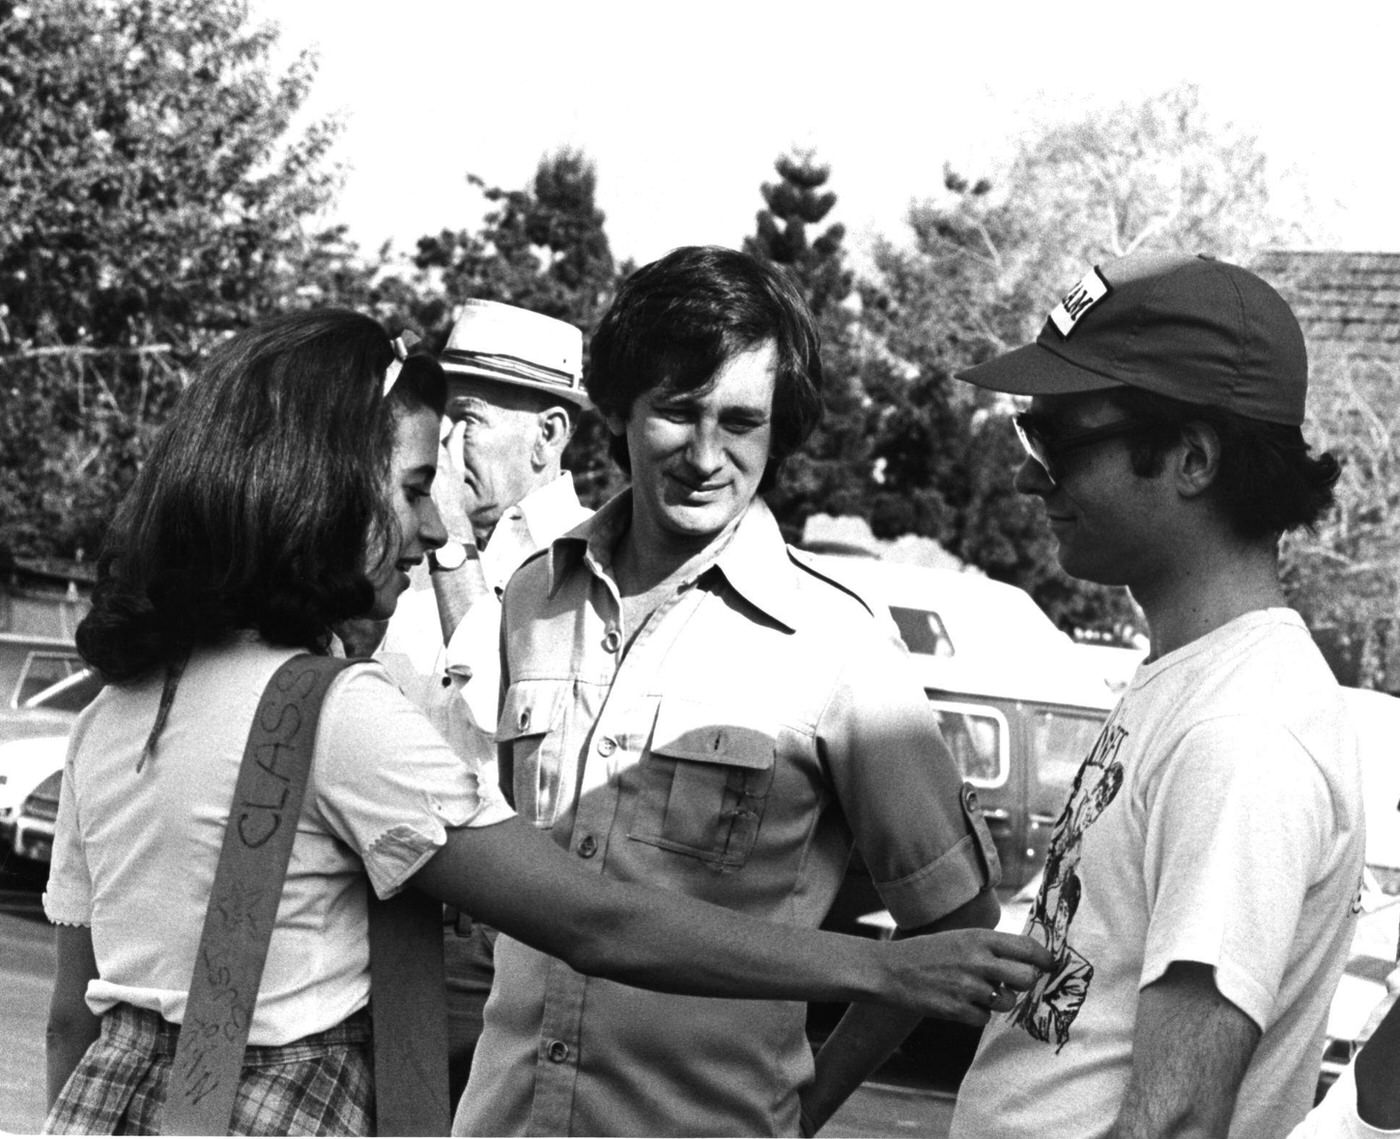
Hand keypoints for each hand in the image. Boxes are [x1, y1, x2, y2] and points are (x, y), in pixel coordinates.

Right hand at [882, 928, 1053, 1024]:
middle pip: (1027, 978)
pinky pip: (985, 1018)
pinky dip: (977, 1014)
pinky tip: (960, 1002)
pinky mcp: (957, 1010)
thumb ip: (989, 946)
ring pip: (1008, 1002)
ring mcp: (968, 987)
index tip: (1050, 965)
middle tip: (1012, 983)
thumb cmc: (926, 952)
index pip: (1028, 947)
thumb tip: (1026, 959)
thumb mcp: (959, 938)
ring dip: (999, 1001)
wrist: (889, 970)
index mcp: (979, 938)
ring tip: (978, 992)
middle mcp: (978, 961)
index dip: (1045, 958)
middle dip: (1024, 983)